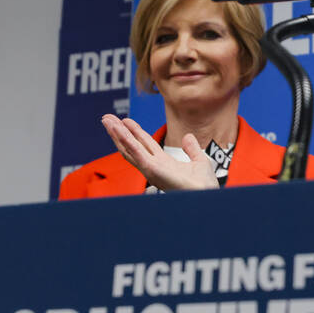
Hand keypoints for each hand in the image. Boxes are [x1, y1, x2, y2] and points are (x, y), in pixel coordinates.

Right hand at [101, 114, 218, 191]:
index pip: (144, 144)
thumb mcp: (199, 160)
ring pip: (129, 148)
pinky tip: (118, 131)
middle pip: (132, 145)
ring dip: (117, 134)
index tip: (124, 120)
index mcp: (163, 163)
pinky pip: (136, 153)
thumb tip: (187, 136)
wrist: (207, 194)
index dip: (134, 131)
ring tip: (106, 120)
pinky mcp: (152, 170)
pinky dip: (126, 141)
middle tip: (107, 118)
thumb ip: (192, 148)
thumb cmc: (204, 185)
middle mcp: (153, 165)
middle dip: (119, 132)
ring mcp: (150, 168)